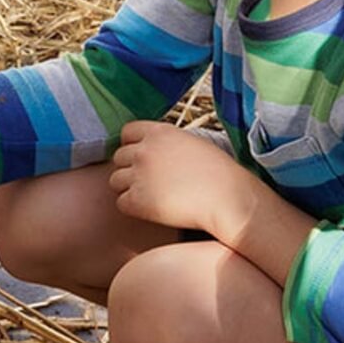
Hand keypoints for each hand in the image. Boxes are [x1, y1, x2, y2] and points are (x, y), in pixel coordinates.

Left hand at [106, 121, 263, 240]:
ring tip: (152, 197)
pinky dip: (133, 208)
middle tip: (150, 183)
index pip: (127, 133)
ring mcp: (139, 175)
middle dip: (130, 169)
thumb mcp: (192, 143)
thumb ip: (168, 143)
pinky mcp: (137, 200)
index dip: (133, 146)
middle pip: (118, 158)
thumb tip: (152, 151)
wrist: (228, 199)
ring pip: (115, 181)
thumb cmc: (220, 174)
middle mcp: (144, 150)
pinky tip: (152, 211)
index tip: (145, 160)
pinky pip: (121, 203)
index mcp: (159, 132)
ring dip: (129, 189)